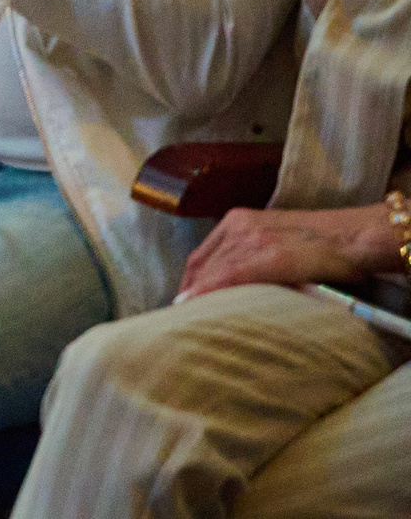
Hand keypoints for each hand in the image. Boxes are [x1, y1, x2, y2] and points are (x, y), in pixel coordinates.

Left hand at [178, 203, 403, 297]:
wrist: (356, 237)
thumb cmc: (323, 245)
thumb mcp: (276, 242)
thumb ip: (251, 256)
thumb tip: (232, 287)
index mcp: (239, 220)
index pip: (202, 255)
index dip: (190, 281)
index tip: (183, 301)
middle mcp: (240, 225)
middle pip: (202, 264)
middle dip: (189, 291)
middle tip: (181, 316)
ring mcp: (253, 238)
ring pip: (212, 270)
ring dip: (197, 296)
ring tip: (189, 319)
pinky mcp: (271, 255)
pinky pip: (231, 276)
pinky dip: (211, 292)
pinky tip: (199, 306)